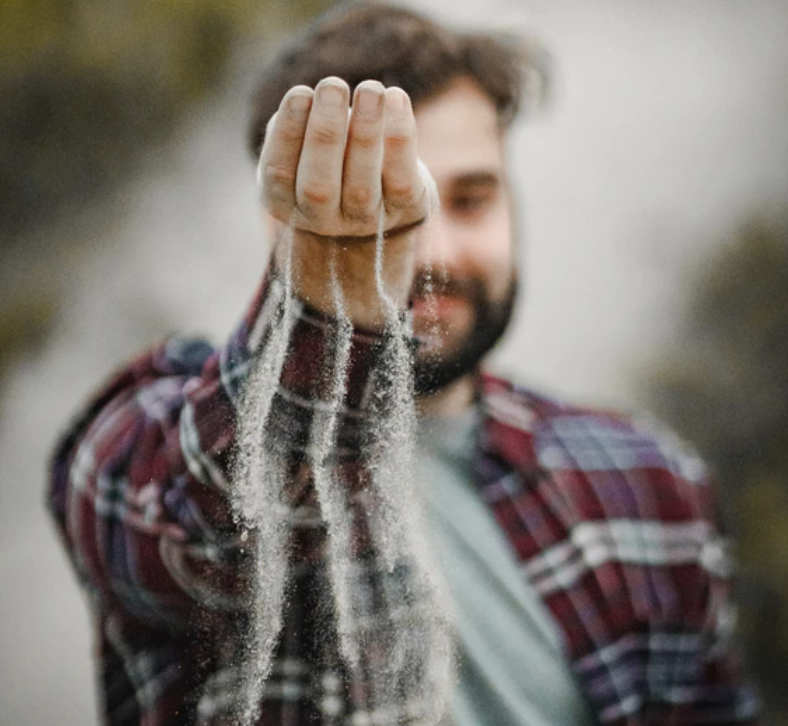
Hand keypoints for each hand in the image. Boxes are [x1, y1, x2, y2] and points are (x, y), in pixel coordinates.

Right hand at [258, 76, 433, 241]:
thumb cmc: (335, 159)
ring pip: (362, 185)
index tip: (301, 92)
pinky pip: (401, 179)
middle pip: (318, 187)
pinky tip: (396, 98)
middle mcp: (324, 221)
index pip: (279, 173)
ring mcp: (365, 222)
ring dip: (365, 132)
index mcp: (287, 203)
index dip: (288, 134)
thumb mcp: (304, 145)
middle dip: (325, 134)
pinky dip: (399, 137)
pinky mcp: (405, 210)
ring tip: (369, 89)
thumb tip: (308, 103)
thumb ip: (300, 127)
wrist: (387, 198)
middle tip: (332, 86)